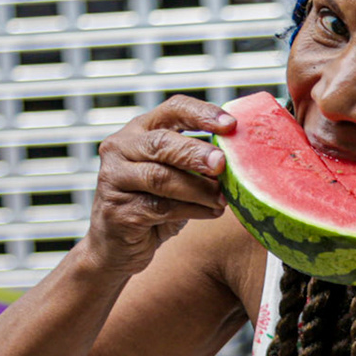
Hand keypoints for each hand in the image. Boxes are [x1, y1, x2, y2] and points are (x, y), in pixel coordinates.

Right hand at [82, 95, 237, 275]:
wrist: (117, 246)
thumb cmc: (153, 205)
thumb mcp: (176, 176)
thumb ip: (197, 163)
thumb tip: (241, 157)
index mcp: (140, 130)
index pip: (172, 109)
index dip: (202, 114)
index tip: (231, 125)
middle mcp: (121, 148)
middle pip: (161, 143)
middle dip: (196, 153)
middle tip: (223, 164)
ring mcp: (113, 178)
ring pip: (161, 178)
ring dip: (198, 189)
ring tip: (222, 198)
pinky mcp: (117, 210)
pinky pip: (160, 207)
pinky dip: (192, 210)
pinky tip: (210, 212)